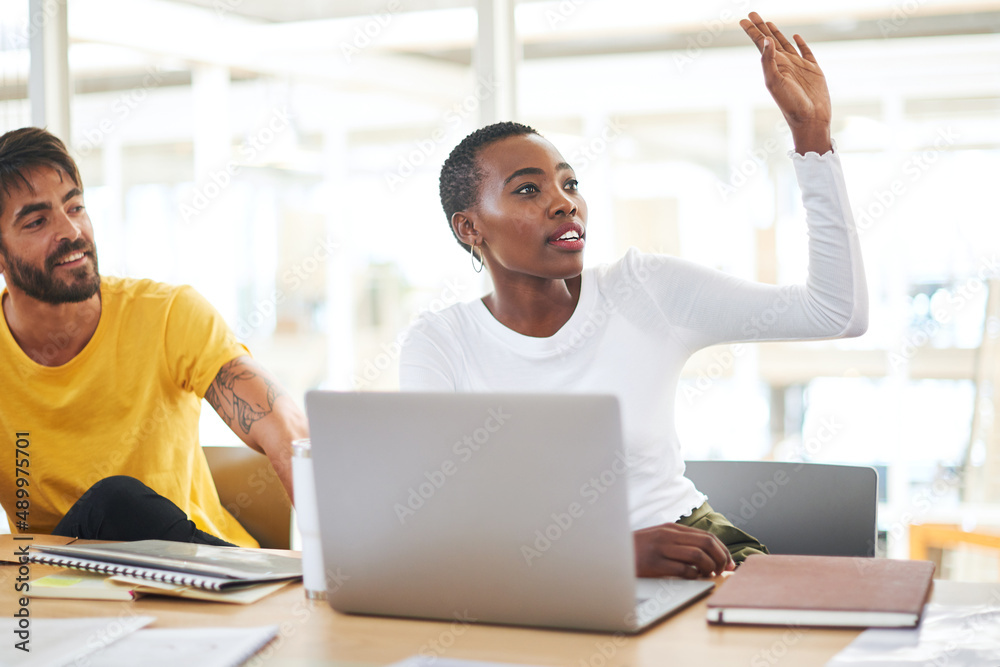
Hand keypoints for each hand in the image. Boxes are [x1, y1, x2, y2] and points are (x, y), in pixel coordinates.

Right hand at [634, 523, 735, 578]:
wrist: (611, 552)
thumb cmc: (637, 549)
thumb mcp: (658, 537)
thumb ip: (678, 540)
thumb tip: (706, 552)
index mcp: (671, 528)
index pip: (707, 536)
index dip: (723, 550)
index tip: (730, 563)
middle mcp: (668, 536)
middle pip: (706, 543)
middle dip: (721, 558)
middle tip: (723, 570)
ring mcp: (661, 549)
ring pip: (698, 555)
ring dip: (709, 567)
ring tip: (709, 575)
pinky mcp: (655, 564)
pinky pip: (683, 570)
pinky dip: (694, 576)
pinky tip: (693, 578)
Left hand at [740, 12, 831, 153]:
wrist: (810, 119)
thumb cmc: (790, 104)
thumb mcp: (774, 82)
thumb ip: (768, 61)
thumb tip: (765, 39)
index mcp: (773, 66)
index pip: (760, 44)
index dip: (752, 31)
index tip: (742, 19)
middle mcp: (784, 64)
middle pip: (770, 41)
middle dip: (761, 27)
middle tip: (752, 13)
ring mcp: (799, 66)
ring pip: (785, 44)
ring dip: (777, 33)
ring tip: (768, 22)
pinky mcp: (813, 70)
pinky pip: (806, 52)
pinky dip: (801, 44)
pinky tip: (795, 37)